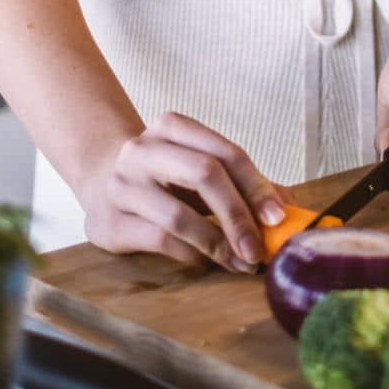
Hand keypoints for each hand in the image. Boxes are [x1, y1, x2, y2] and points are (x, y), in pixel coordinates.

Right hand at [76, 111, 287, 272]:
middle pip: (205, 176)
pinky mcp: (109, 220)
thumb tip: (289, 208)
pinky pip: (160, 240)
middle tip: (257, 249)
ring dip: (217, 244)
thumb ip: (242, 183)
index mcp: (172, 126)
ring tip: (239, 262)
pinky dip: (190, 253)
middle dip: (238, 216)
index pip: (226, 153)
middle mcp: (143, 149)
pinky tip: (204, 260)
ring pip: (180, 215)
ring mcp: (122, 184)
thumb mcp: (199, 166)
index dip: (257, 187)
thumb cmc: (163, 175)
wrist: (99, 178)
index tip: (278, 217)